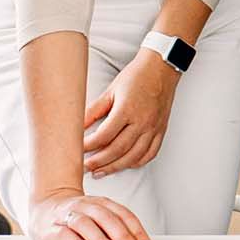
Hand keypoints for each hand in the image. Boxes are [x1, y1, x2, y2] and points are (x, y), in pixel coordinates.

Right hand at [27, 188, 153, 239]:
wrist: (44, 209)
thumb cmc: (76, 220)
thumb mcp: (98, 221)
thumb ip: (113, 232)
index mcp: (102, 204)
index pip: (124, 215)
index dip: (137, 232)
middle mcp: (86, 206)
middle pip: (107, 218)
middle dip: (123, 237)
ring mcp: (68, 216)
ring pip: (86, 224)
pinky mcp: (51, 229)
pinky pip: (66, 235)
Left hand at [83, 53, 181, 175]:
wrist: (161, 68)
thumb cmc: (136, 76)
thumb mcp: (111, 90)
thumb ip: (94, 110)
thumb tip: (78, 126)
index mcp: (127, 109)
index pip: (104, 135)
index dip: (89, 146)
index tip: (78, 149)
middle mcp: (142, 121)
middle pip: (118, 149)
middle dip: (99, 161)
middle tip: (85, 166)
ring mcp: (153, 128)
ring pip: (134, 156)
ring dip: (115, 167)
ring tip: (101, 171)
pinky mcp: (161, 130)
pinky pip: (150, 153)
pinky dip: (136, 162)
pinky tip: (125, 164)